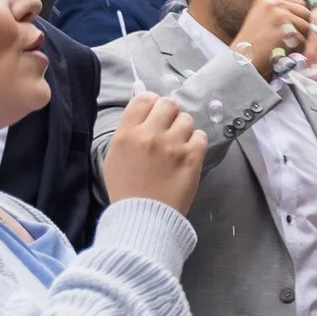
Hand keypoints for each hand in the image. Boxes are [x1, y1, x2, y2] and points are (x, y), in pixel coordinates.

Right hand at [102, 92, 207, 212]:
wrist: (144, 216)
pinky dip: (196, 142)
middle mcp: (150, 135)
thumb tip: (143, 108)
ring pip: (186, 119)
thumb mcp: (115, 155)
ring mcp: (173, 146)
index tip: (155, 114)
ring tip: (178, 144)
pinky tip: (188, 153)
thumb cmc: (126, 188)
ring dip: (184, 129)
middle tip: (169, 128)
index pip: (144, 99)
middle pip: (168, 104)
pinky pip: (201, 136)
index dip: (152, 103)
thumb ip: (129, 131)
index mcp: (127, 134)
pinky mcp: (192, 157)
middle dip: (170, 113)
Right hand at [231, 0, 315, 78]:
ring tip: (281, 44)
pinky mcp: (284, 28)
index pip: (299, 3)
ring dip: (300, 40)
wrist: (242, 59)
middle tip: (284, 39)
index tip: (283, 30)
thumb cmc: (256, 42)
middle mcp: (273, 1)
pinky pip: (303, 39)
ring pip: (307, 26)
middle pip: (306, 13)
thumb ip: (283, 9)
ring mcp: (279, 14)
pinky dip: (297, 49)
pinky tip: (282, 51)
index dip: (297, 19)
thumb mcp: (265, 17)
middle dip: (301, 28)